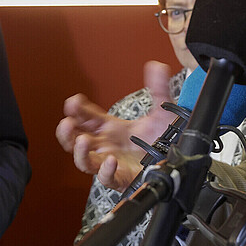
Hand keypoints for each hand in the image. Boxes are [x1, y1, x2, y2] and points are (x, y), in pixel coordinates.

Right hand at [57, 61, 176, 190]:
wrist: (178, 161)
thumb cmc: (163, 141)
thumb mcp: (161, 111)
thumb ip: (158, 89)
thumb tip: (156, 66)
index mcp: (112, 129)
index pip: (87, 117)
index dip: (78, 109)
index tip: (74, 101)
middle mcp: (107, 146)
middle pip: (75, 140)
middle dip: (67, 132)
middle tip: (67, 122)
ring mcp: (111, 163)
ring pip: (84, 161)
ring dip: (79, 152)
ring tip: (81, 141)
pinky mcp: (121, 179)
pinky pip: (106, 178)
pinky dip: (105, 171)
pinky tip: (110, 160)